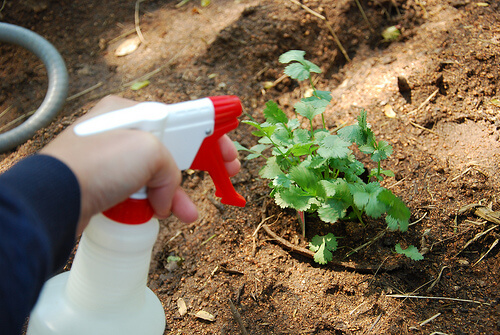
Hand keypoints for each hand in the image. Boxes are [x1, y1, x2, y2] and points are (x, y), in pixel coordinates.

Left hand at [41, 95, 239, 234]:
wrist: (56, 198)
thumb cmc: (98, 163)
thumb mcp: (150, 151)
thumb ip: (170, 168)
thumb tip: (167, 195)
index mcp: (132, 112)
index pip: (181, 120)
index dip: (210, 136)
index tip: (228, 150)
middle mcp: (122, 133)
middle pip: (172, 149)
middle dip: (199, 166)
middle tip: (226, 174)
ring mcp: (113, 161)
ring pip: (157, 176)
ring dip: (176, 194)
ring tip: (189, 213)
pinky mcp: (106, 186)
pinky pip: (141, 193)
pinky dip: (156, 204)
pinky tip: (163, 215)